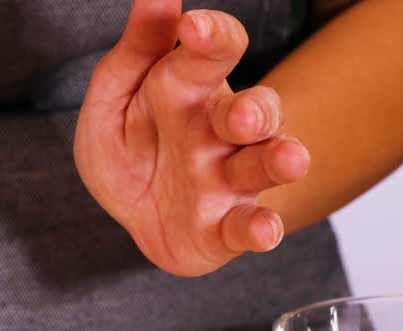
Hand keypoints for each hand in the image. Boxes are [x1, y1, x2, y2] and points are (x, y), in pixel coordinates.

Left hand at [74, 0, 310, 276]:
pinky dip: (261, 228)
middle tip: (240, 117)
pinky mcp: (228, 227)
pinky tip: (263, 229)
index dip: (212, 38)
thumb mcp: (113, 100)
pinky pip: (251, 226)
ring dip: (279, 160)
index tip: (194, 28)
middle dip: (255, 111)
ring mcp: (230, 179)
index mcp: (191, 89)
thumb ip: (135, 52)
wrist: (134, 215)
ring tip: (289, 160)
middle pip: (257, 111)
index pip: (214, 54)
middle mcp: (222, 131)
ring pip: (265, 164)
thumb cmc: (130, 146)